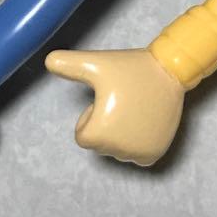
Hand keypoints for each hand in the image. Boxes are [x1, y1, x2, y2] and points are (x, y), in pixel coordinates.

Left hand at [45, 48, 184, 166]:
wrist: (169, 71)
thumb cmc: (130, 69)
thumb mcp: (97, 65)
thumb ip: (70, 65)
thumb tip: (48, 60)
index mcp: (98, 133)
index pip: (83, 135)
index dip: (92, 116)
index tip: (107, 99)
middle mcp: (117, 150)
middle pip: (101, 143)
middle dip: (107, 125)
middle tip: (123, 102)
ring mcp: (137, 154)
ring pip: (118, 149)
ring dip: (123, 133)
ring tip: (136, 108)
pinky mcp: (153, 155)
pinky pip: (136, 156)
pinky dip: (138, 143)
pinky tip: (145, 122)